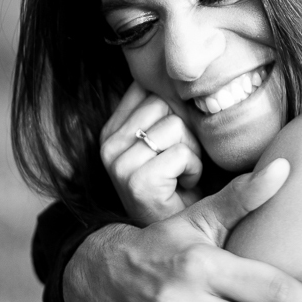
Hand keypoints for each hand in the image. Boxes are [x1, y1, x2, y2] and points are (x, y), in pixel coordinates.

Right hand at [100, 81, 202, 222]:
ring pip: (176, 126)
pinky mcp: (135, 181)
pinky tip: (182, 186)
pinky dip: (193, 169)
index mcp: (112, 128)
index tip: (178, 139)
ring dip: (192, 151)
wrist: (181, 231)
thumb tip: (178, 69)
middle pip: (166, 103)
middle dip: (187, 131)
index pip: (151, 89)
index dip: (177, 109)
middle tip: (180, 162)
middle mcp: (108, 143)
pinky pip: (181, 152)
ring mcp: (118, 163)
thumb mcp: (168, 138)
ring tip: (181, 174)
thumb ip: (164, 107)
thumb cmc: (181, 182)